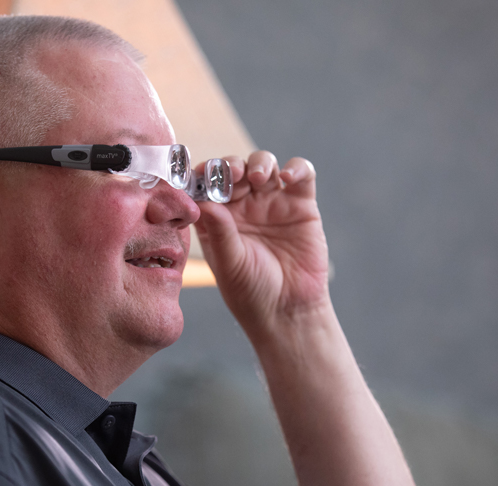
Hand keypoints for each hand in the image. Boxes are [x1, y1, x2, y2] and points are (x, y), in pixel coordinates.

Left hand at [194, 150, 329, 339]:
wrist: (288, 311)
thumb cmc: (251, 292)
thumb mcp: (230, 263)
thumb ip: (219, 232)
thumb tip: (202, 202)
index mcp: (216, 217)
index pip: (203, 185)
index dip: (200, 175)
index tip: (197, 174)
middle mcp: (242, 205)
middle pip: (233, 169)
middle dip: (229, 166)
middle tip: (230, 174)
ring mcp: (271, 202)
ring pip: (263, 165)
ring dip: (259, 163)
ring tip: (257, 177)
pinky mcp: (301, 204)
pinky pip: (301, 175)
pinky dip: (296, 168)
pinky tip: (287, 177)